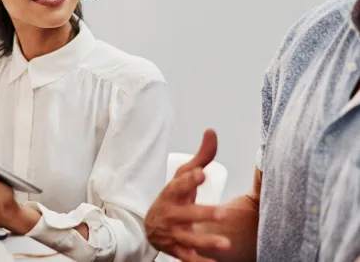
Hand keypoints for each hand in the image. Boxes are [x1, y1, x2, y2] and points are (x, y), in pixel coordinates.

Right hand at [145, 129, 230, 261]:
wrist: (154, 226)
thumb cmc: (174, 197)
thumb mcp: (184, 176)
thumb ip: (202, 156)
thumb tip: (211, 131)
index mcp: (172, 193)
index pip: (179, 185)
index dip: (190, 179)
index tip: (201, 173)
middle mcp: (171, 213)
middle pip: (186, 214)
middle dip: (203, 214)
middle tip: (222, 213)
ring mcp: (173, 233)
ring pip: (188, 239)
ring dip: (206, 242)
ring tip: (226, 245)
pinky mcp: (177, 250)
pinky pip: (187, 258)